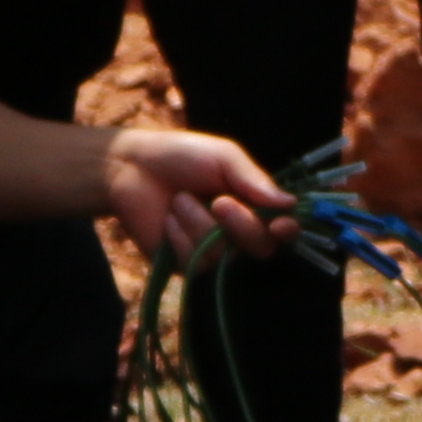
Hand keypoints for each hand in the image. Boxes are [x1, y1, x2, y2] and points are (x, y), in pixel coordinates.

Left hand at [105, 124, 297, 263]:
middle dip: (242, 226)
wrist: (132, 168)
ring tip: (179, 199)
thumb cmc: (182, 156)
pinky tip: (169, 219)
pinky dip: (181, 236)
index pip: (281, 228)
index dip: (287, 231)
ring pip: (224, 255)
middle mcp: (238, 232)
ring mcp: (213, 252)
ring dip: (199, 223)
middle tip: (219, 202)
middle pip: (260, 248)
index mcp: (253, 205)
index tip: (280, 225)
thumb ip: (254, 180)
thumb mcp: (223, 157)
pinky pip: (196, 263)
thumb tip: (289, 203)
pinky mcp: (186, 264)